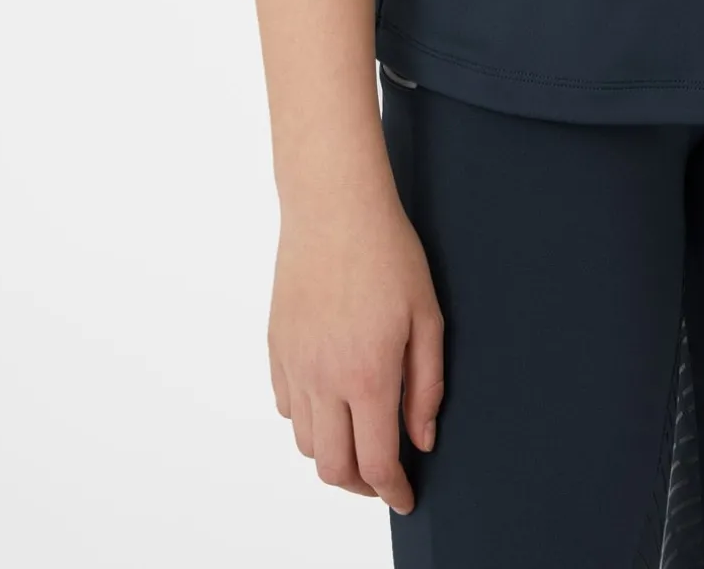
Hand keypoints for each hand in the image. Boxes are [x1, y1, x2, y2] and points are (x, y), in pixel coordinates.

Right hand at [267, 191, 444, 515]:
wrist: (333, 206)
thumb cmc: (387, 253)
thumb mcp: (427, 316)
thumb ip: (427, 385)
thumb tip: (422, 439)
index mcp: (367, 375)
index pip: (376, 461)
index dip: (393, 490)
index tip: (406, 498)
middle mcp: (323, 380)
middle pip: (334, 468)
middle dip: (362, 485)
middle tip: (385, 476)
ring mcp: (294, 365)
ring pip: (307, 444)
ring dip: (334, 454)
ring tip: (360, 439)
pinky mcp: (276, 348)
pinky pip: (288, 407)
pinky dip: (309, 421)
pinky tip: (332, 402)